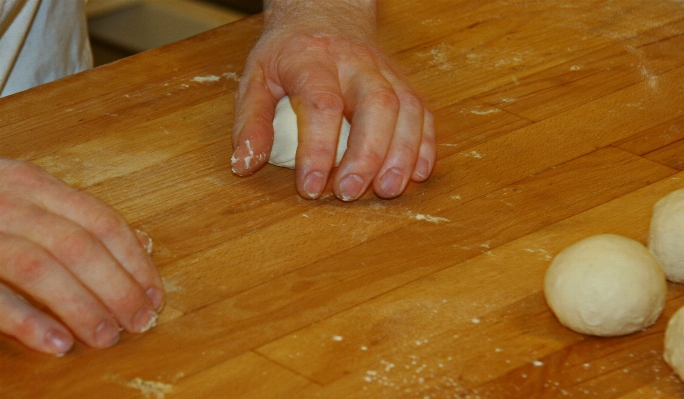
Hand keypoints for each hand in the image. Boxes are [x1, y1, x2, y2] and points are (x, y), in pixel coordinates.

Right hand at [0, 159, 163, 354]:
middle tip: (140, 322)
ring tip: (106, 337)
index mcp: (32, 184)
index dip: (135, 261)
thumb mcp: (26, 198)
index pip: (101, 221)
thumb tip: (144, 242)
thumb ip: (77, 218)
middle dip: (118, 288)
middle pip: (79, 246)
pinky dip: (27, 321)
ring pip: (41, 268)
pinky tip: (57, 344)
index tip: (155, 293)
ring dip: (82, 307)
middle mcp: (8, 202)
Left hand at [231, 0, 435, 200]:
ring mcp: (385, 71)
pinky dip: (425, 144)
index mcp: (312, 60)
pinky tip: (418, 173)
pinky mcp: (403, 82)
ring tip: (387, 190)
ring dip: (402, 154)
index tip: (310, 187)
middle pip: (376, 105)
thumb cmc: (288, 53)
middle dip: (368, 155)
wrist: (325, 12)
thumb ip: (251, 122)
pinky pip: (424, 111)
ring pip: (407, 108)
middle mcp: (355, 63)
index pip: (322, 104)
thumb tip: (244, 166)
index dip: (318, 150)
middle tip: (350, 193)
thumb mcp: (256, 78)